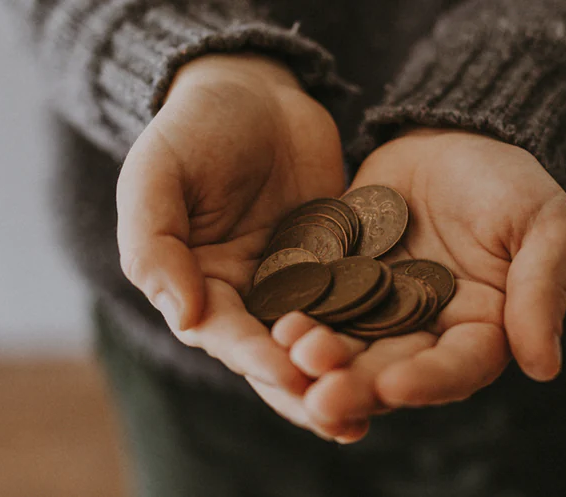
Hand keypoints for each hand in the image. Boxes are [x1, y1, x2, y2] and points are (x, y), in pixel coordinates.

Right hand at [115, 55, 343, 412]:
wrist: (252, 89)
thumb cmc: (192, 129)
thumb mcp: (156, 175)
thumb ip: (156, 245)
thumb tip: (185, 318)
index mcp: (197, 287)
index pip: (226, 335)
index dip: (255, 357)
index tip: (290, 374)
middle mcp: (247, 297)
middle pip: (277, 355)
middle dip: (307, 387)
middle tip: (343, 417)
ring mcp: (297, 283)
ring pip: (322, 339)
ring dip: (345, 373)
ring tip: (378, 404)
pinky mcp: (339, 264)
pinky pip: (358, 300)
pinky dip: (378, 328)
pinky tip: (409, 350)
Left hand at [281, 128, 565, 437]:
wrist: (449, 135)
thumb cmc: (510, 180)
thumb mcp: (544, 225)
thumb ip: (542, 290)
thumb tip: (544, 367)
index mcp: (482, 331)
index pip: (457, 368)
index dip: (427, 382)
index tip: (394, 386)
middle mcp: (425, 334)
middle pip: (391, 371)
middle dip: (357, 385)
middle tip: (320, 397)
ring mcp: (375, 311)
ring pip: (346, 347)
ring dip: (319, 360)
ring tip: (292, 356)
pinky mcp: (336, 283)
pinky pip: (314, 305)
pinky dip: (295, 317)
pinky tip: (273, 324)